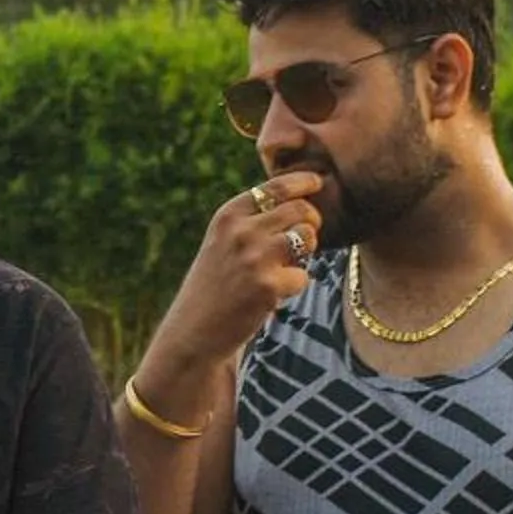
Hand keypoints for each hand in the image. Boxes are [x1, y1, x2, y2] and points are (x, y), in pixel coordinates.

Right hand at [149, 171, 327, 362]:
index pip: (276, 187)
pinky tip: (271, 296)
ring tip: (284, 268)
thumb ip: (252, 221)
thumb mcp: (222, 242)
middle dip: (311, 222)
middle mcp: (241, 231)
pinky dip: (293, 287)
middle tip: (305, 240)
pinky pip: (303, 276)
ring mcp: (255, 258)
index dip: (303, 181)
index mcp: (228, 216)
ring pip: (307, 237)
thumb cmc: (214, 287)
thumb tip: (301, 203)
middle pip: (300, 209)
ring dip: (305, 253)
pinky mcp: (268, 285)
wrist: (194, 332)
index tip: (317, 182)